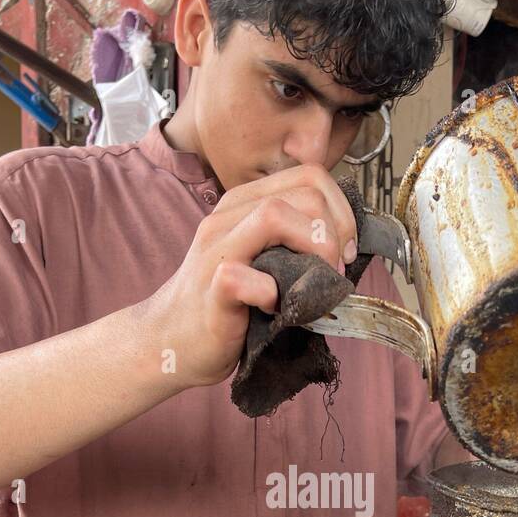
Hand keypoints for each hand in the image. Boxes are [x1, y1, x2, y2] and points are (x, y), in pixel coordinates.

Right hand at [152, 164, 358, 389]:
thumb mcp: (262, 262)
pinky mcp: (211, 287)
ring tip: (317, 286)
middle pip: (304, 190)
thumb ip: (292, 244)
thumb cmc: (227, 306)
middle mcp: (228, 216)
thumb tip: (347, 245)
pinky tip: (274, 310)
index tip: (346, 251)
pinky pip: (245, 277)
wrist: (170, 340)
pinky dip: (271, 294)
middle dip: (336, 231)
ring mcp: (216, 249)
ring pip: (274, 214)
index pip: (310, 176)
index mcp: (245, 204)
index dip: (342, 212)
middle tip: (336, 271)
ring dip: (314, 250)